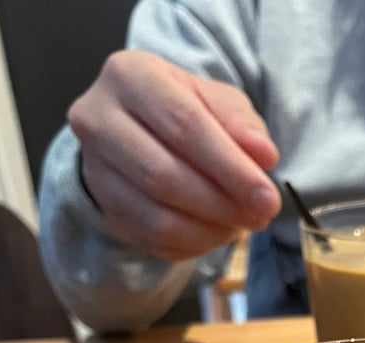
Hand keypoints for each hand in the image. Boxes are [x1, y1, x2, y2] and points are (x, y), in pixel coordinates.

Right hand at [68, 51, 280, 260]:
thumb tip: (264, 156)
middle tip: (260, 216)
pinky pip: (153, 240)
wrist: (139, 129)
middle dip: (222, 203)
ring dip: (210, 230)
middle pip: (164, 175)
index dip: (230, 168)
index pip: (184, 125)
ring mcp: (96, 170)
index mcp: (130, 77)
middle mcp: (99, 120)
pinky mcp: (105, 209)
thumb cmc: (182, 110)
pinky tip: (216, 232)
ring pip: (157, 217)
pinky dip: (194, 244)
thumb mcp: (217, 101)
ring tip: (241, 224)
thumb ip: (242, 124)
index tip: (268, 197)